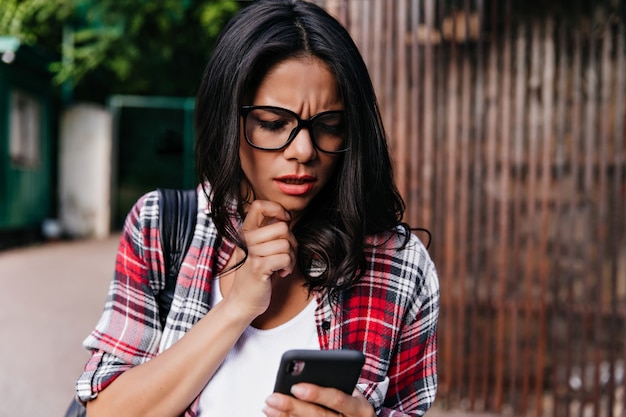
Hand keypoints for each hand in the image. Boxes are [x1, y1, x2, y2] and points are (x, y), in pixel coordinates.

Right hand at [222, 200, 296, 319]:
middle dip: (291, 242)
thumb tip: (286, 219)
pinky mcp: (258, 268)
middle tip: (284, 255)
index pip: (259, 206)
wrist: (242, 302)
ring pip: (286, 244)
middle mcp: (247, 240)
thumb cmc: (255, 275)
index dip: (276, 209)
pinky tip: (280, 273)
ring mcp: (252, 254)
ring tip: (281, 266)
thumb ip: (269, 234)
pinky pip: (285, 258)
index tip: (283, 222)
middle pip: (281, 227)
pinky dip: (288, 267)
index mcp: (247, 232)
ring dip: (291, 258)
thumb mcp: (260, 249)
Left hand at [263, 384, 375, 416]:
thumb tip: (298, 381)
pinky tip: (274, 415)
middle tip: (273, 398)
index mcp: (360, 408)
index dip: (317, 394)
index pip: (338, 399)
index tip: (295, 387)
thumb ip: (333, 383)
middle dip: (293, 406)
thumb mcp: (350, 390)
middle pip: (319, 416)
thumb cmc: (351, 401)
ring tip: (268, 406)